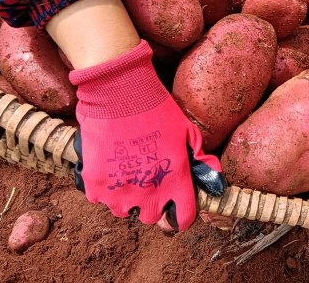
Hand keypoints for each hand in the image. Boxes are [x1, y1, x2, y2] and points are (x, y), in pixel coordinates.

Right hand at [71, 41, 224, 230]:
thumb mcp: (186, 131)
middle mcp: (149, 194)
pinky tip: (109, 166)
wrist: (119, 91)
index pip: (183, 218)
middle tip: (147, 179)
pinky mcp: (95, 186)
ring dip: (126, 197)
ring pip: (124, 210)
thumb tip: (213, 177)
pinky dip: (104, 187)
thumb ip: (200, 159)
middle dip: (151, 203)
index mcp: (175, 181)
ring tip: (126, 171)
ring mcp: (120, 193)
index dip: (181, 214)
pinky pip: (101, 198)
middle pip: (151, 217)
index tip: (176, 207)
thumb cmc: (156, 107)